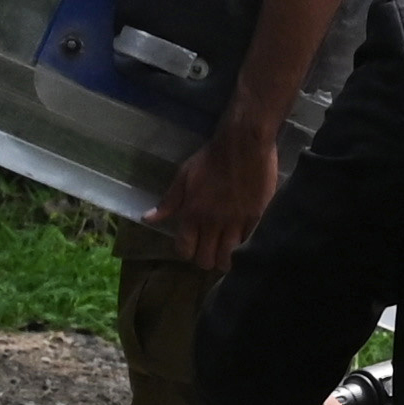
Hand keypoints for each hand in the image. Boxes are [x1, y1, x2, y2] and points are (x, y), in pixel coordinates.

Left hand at [152, 119, 282, 275]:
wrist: (244, 145)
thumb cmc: (211, 159)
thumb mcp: (184, 177)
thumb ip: (169, 202)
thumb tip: (148, 219)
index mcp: (191, 213)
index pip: (185, 249)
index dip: (187, 252)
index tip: (191, 246)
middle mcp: (212, 223)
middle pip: (206, 260)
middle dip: (206, 259)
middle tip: (210, 251)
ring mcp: (236, 223)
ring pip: (228, 257)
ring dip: (225, 258)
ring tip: (227, 252)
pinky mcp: (256, 218)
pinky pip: (248, 243)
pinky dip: (244, 245)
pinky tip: (242, 240)